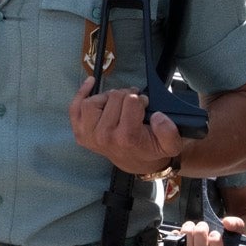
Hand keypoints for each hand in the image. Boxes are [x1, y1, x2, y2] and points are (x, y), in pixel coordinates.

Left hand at [69, 78, 183, 176]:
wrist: (135, 162)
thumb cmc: (151, 150)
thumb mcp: (170, 145)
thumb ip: (169, 132)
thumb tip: (157, 116)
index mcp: (126, 137)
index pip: (131, 101)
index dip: (141, 99)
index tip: (145, 106)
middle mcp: (105, 136)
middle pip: (113, 98)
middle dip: (126, 96)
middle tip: (133, 102)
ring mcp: (89, 135)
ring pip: (93, 101)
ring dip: (107, 97)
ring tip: (118, 102)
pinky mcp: (81, 132)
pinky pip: (75, 108)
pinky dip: (81, 93)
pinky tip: (91, 82)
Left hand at [182, 216, 245, 245]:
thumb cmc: (230, 240)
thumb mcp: (237, 231)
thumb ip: (235, 225)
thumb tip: (227, 223)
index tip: (215, 233)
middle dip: (200, 236)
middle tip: (203, 225)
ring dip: (189, 237)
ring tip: (192, 226)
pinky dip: (179, 240)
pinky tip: (180, 232)